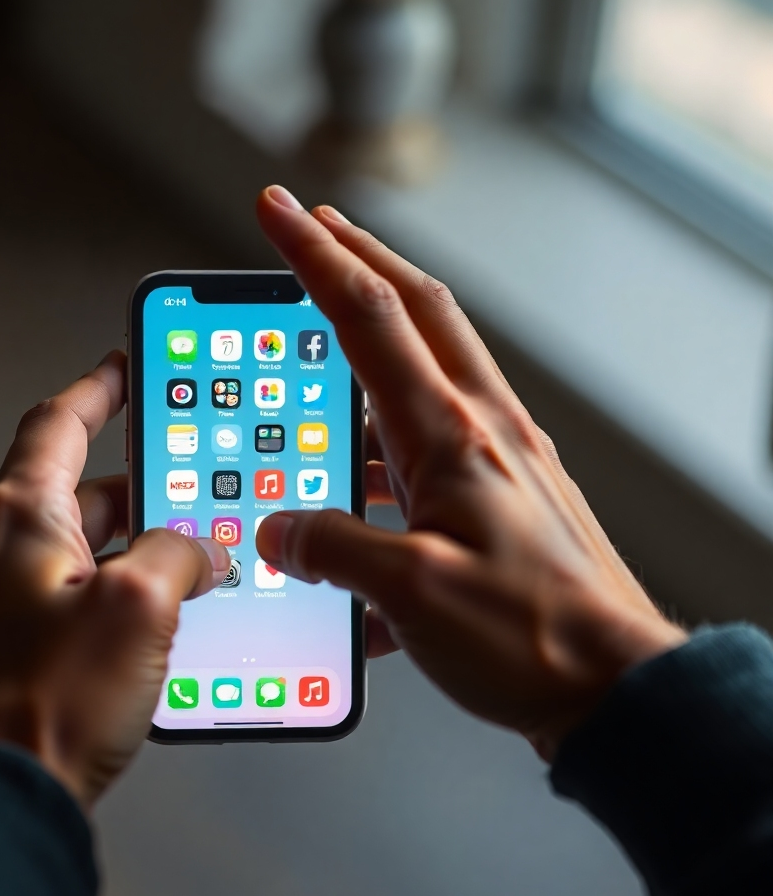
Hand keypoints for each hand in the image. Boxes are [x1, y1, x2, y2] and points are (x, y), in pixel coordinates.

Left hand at [0, 352, 228, 806]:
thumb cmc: (45, 708)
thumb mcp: (142, 608)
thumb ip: (180, 556)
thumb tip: (199, 551)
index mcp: (16, 518)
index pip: (59, 424)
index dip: (100, 390)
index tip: (123, 370)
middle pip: (73, 496)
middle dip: (136, 499)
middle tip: (185, 504)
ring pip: (63, 555)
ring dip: (119, 559)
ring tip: (175, 583)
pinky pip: (47, 605)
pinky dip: (91, 603)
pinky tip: (131, 639)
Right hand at [255, 187, 684, 758]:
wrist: (616, 683)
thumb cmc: (530, 636)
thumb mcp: (410, 593)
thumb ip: (333, 548)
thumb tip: (282, 529)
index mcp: (452, 434)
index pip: (370, 316)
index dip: (316, 258)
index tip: (279, 213)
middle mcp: (483, 428)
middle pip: (416, 309)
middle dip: (358, 257)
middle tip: (317, 226)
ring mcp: (501, 456)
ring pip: (431, 361)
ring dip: (379, 327)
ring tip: (331, 325)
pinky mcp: (507, 493)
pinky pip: (438, 428)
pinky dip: (395, 412)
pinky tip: (370, 452)